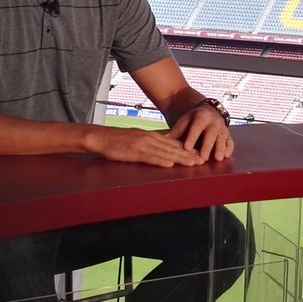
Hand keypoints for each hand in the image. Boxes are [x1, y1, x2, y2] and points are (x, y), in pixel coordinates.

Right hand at [86, 127, 204, 167]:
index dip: (187, 149)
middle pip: (173, 148)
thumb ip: (149, 144)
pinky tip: (169, 164)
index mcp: (151, 136)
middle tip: (202, 161)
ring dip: (180, 158)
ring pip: (165, 152)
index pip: (173, 144)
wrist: (100, 138)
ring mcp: (142, 145)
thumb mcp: (137, 139)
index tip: (199, 154)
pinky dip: (160, 161)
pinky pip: (149, 157)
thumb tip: (161, 151)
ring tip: (192, 163)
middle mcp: (149, 139)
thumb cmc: (117, 141)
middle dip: (189, 155)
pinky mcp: (133, 152)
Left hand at [166, 104, 233, 161]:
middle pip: (211, 135)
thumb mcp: (184, 121)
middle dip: (207, 147)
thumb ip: (176, 131)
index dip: (192, 138)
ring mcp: (222, 128)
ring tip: (218, 158)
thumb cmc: (192, 121)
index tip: (187, 148)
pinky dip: (229, 149)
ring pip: (222, 139)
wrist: (208, 112)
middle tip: (203, 158)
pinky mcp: (228, 135)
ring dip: (220, 149)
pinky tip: (226, 156)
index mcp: (201, 116)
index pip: (196, 128)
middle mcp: (214, 122)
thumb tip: (165, 139)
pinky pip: (230, 142)